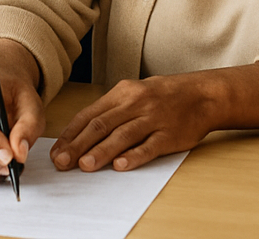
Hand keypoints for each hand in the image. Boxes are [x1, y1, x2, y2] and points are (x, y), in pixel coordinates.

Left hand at [51, 75, 213, 172]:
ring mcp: (152, 118)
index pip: (89, 114)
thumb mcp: (134, 93)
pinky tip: (120, 166)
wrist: (201, 94)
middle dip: (78, 145)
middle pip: (101, 125)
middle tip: (62, 162)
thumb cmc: (162, 95)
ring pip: (122, 135)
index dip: (71, 134)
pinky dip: (134, 156)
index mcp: (122, 93)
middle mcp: (134, 103)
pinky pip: (149, 145)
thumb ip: (111, 111)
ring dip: (101, 152)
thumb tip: (82, 133)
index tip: (57, 150)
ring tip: (85, 166)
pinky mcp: (169, 134)